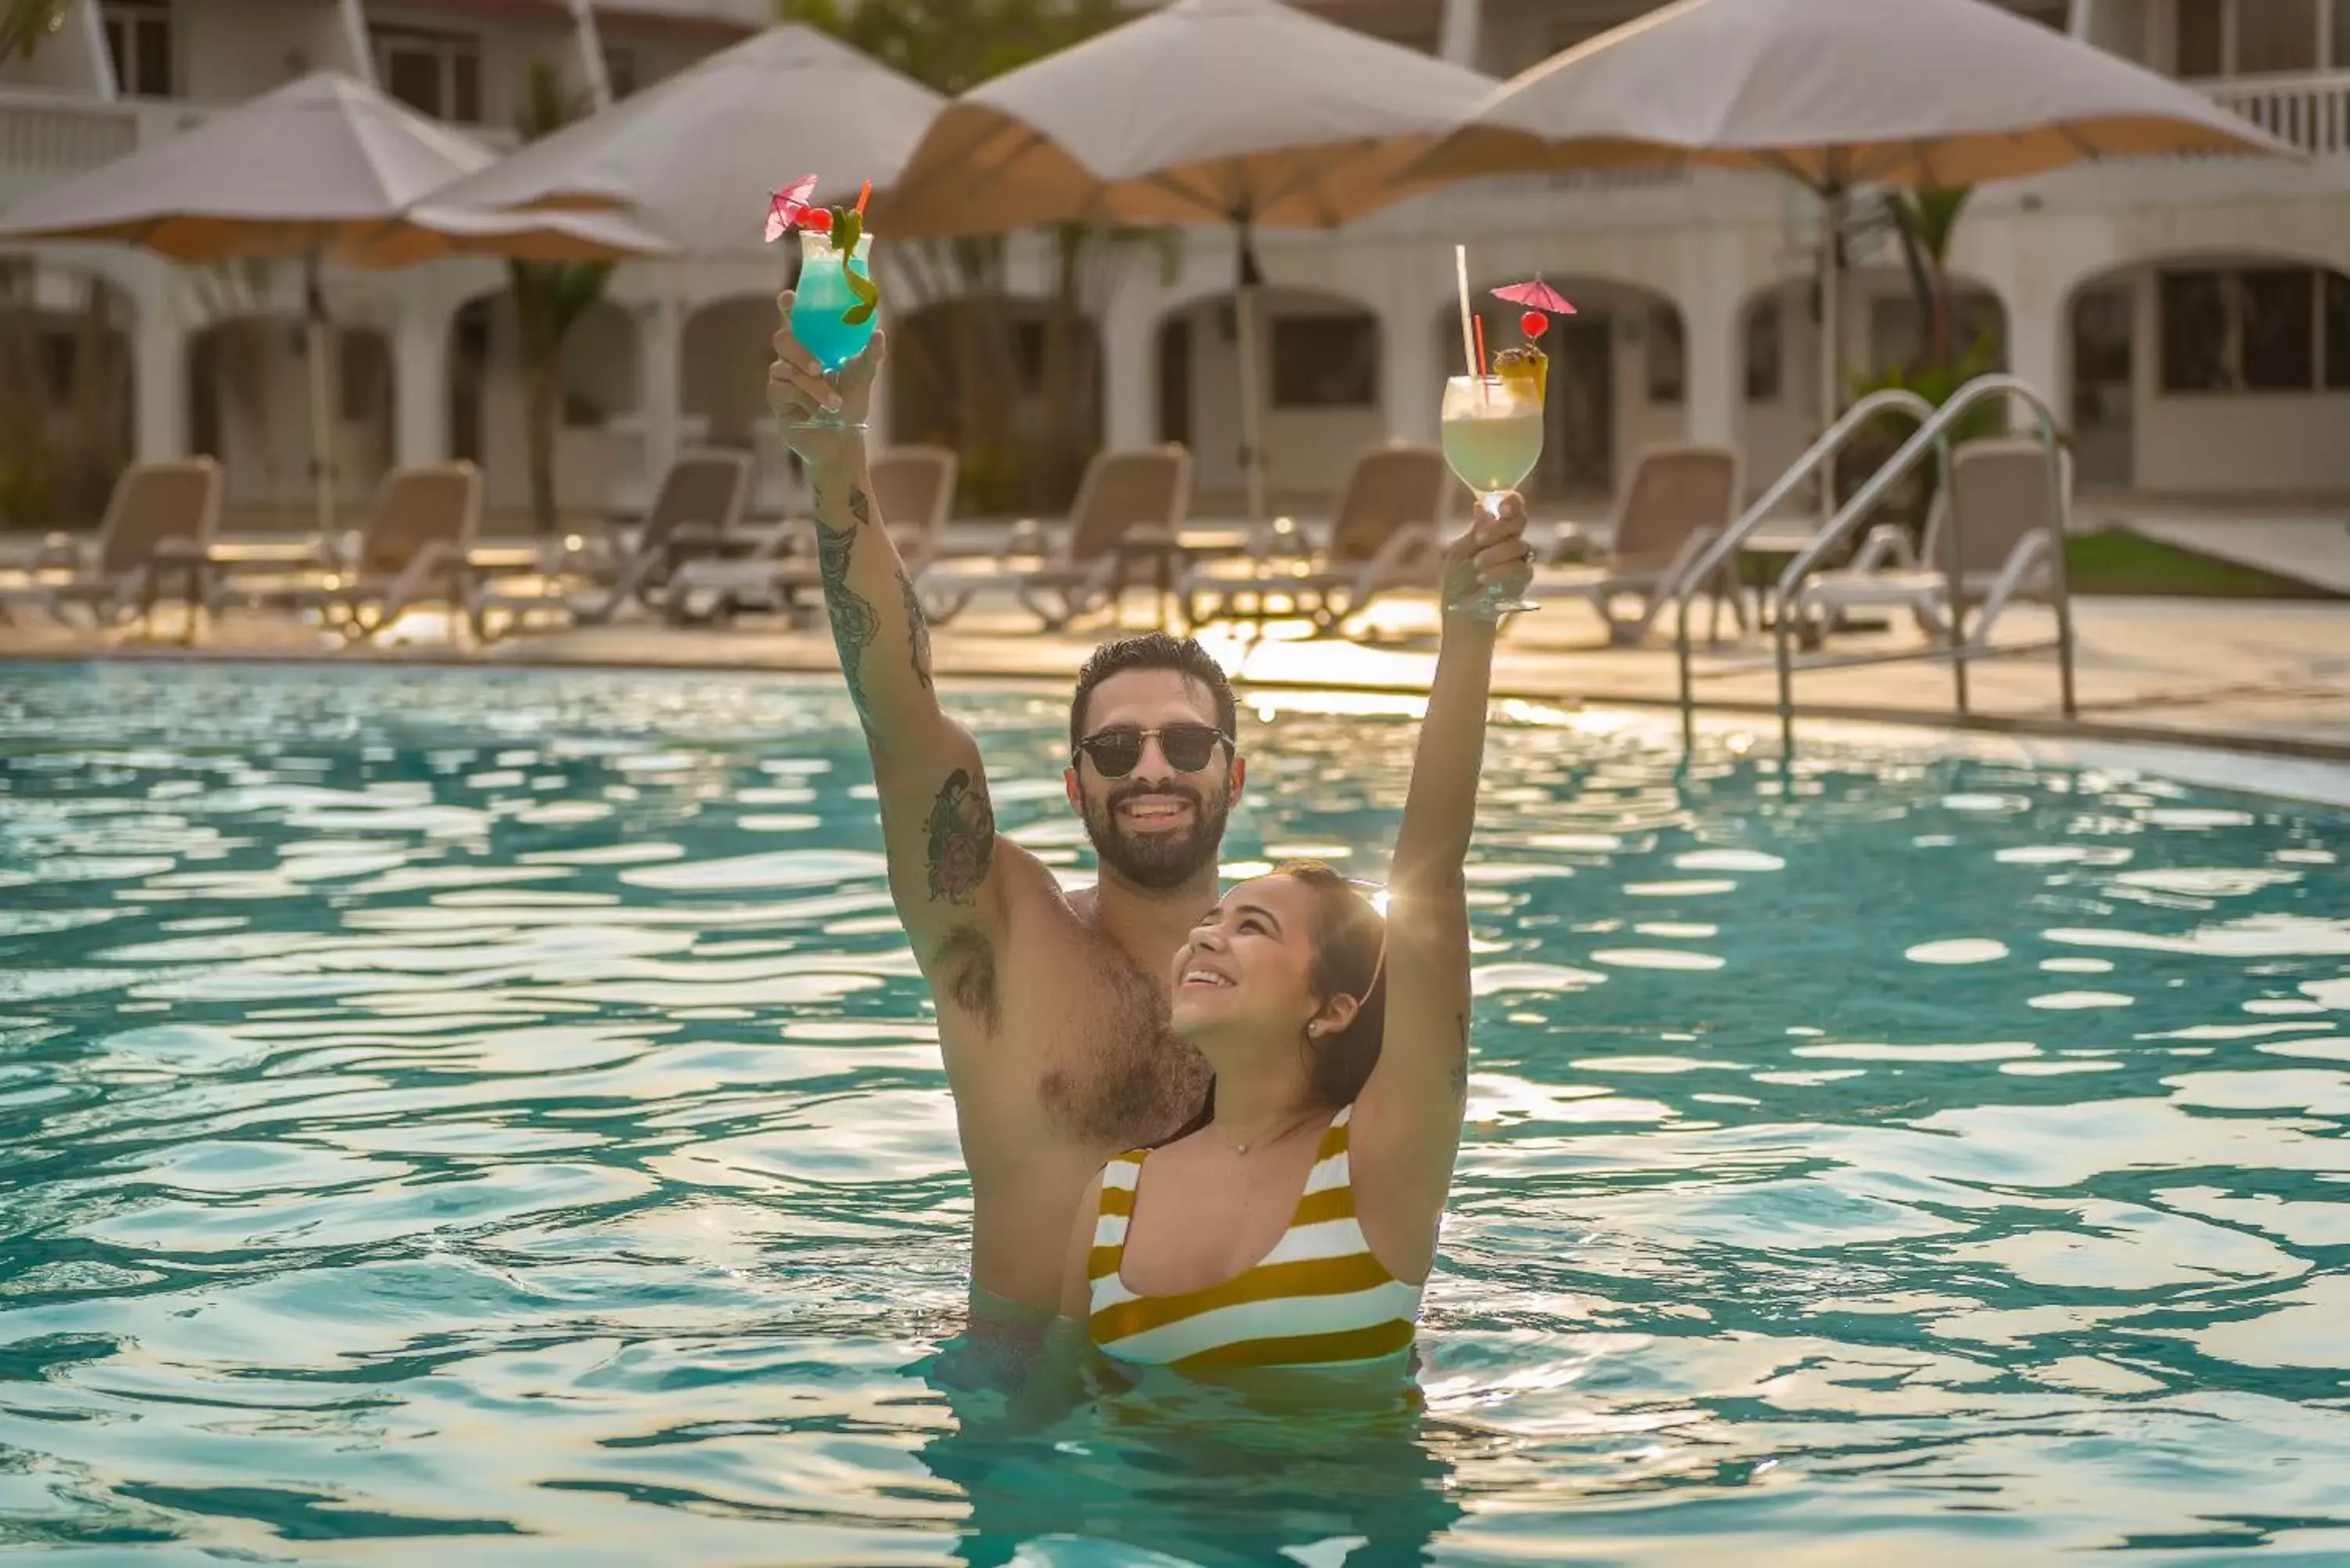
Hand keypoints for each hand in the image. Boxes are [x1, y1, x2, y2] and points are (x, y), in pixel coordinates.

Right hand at [766, 290, 885, 472]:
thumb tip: (879, 334)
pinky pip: (782, 389)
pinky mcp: (776, 397)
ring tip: (834, 403)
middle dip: (800, 349)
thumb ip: (869, 357)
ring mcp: (781, 376)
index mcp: (812, 344)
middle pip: (782, 338)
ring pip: (786, 368)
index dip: (788, 305)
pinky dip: (804, 399)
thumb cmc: (850, 405)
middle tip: (820, 366)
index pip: (795, 318)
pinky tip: (816, 411)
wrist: (841, 441)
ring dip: (813, 386)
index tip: (789, 297)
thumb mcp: (862, 379)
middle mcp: (793, 356)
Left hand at [1440, 491, 1534, 620]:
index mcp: (1495, 526)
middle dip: (1500, 528)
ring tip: (1477, 565)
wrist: (1462, 606)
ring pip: (1519, 545)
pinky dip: (1500, 571)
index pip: (1511, 506)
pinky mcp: (1524, 576)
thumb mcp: (1459, 551)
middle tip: (1480, 539)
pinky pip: (1520, 567)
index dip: (1512, 501)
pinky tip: (1483, 578)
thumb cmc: (1459, 576)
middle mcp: (1511, 538)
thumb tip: (1481, 506)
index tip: (1502, 507)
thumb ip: (1474, 531)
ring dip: (1494, 554)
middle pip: (1519, 520)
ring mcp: (1520, 557)